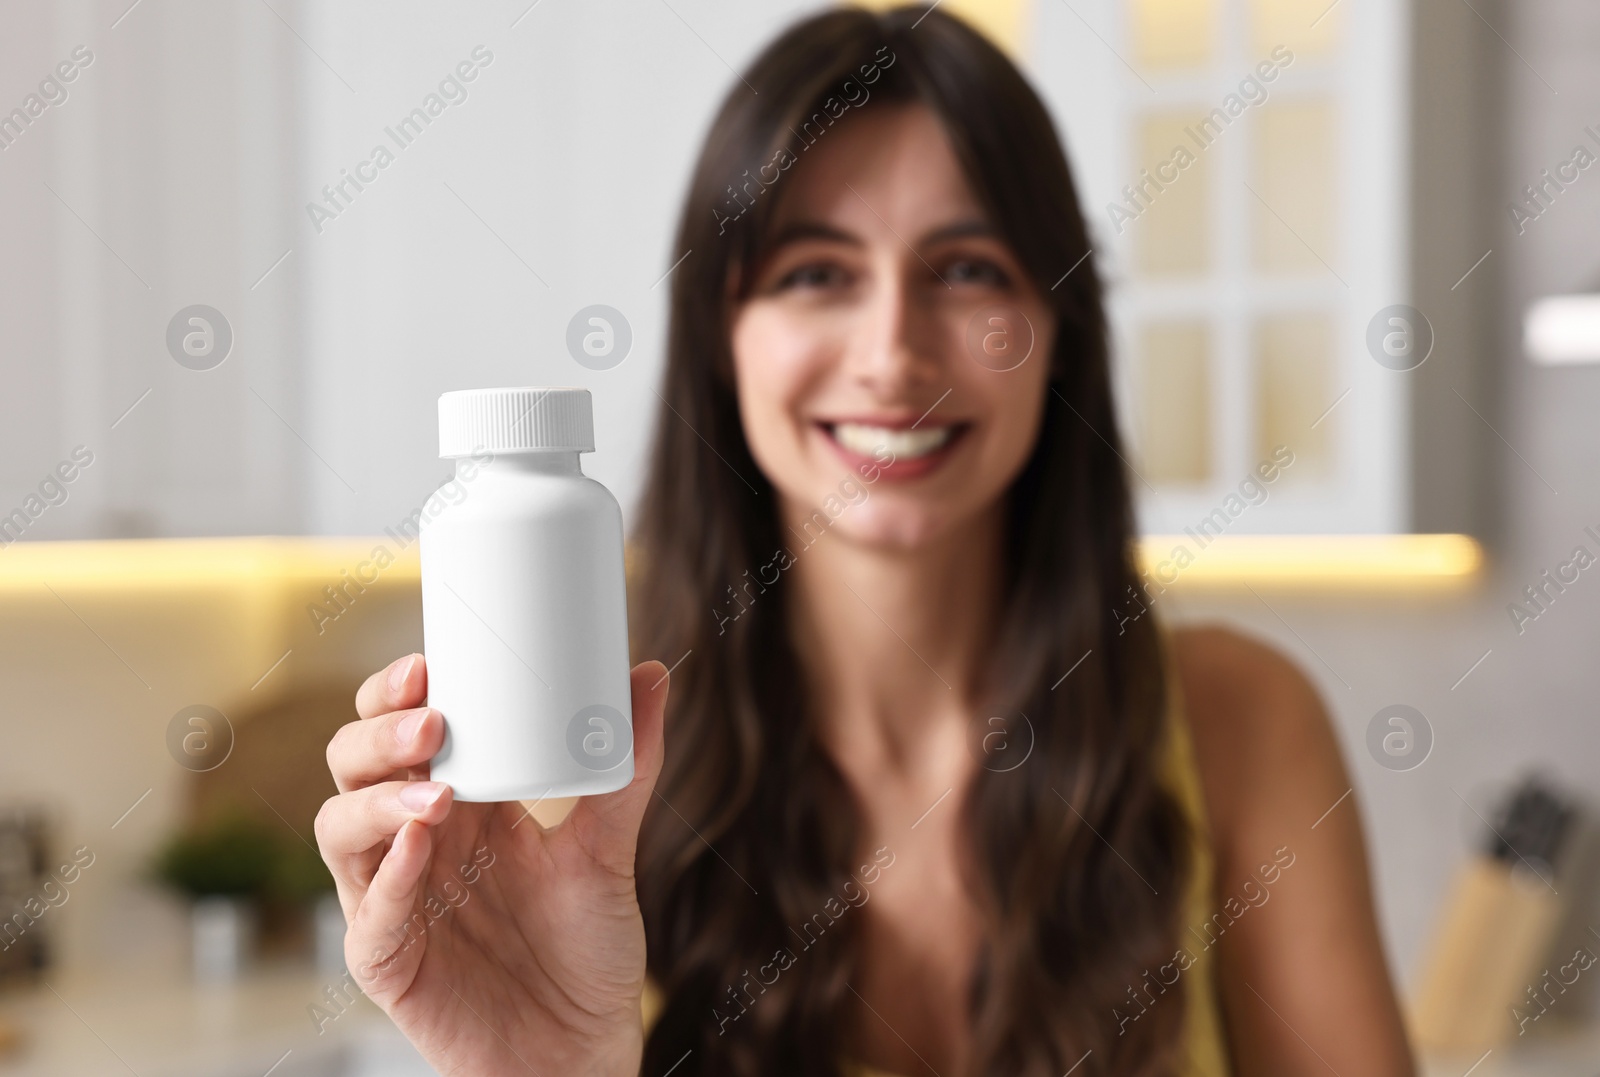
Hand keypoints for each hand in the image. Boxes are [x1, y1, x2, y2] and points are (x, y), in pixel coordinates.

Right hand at [315, 652, 668, 1075]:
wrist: (583, 1049)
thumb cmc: (587, 950)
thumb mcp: (610, 848)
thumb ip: (625, 767)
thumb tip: (653, 672)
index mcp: (458, 803)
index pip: (399, 729)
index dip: (395, 693)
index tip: (431, 663)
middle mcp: (415, 842)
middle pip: (354, 766)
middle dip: (380, 734)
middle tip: (430, 721)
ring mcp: (394, 898)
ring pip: (340, 829)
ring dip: (379, 800)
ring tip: (436, 792)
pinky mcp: (386, 960)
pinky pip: (366, 915)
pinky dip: (391, 875)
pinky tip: (421, 844)